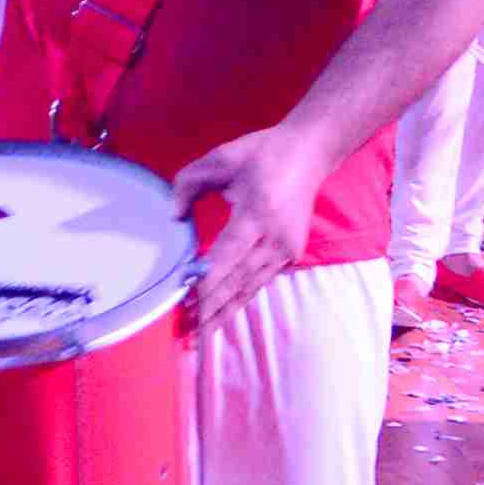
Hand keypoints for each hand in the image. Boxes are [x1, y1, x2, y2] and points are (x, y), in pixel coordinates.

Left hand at [171, 120, 331, 329]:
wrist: (310, 152)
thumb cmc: (263, 153)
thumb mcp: (222, 158)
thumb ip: (189, 184)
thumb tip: (173, 216)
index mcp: (257, 212)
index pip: (227, 255)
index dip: (207, 281)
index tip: (187, 300)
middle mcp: (275, 237)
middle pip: (238, 279)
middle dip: (213, 306)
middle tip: (188, 329)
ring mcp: (286, 248)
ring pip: (250, 286)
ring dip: (226, 309)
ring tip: (203, 332)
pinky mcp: (291, 254)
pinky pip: (261, 281)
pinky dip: (242, 299)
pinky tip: (224, 313)